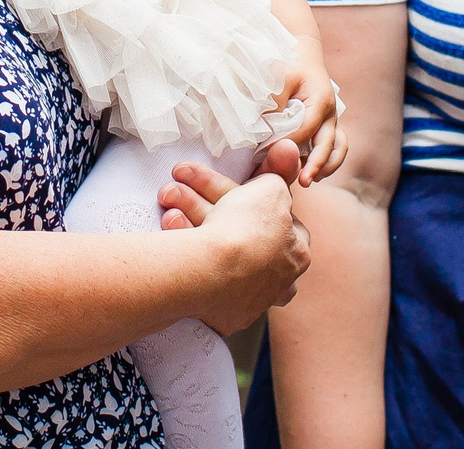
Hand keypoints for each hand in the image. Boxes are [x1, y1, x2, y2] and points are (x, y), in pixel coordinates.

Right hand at [155, 144, 309, 334]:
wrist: (213, 272)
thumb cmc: (249, 228)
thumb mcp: (270, 188)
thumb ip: (278, 171)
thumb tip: (289, 149)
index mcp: (296, 255)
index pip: (279, 221)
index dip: (251, 197)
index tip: (227, 186)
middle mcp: (275, 281)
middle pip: (239, 233)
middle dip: (206, 203)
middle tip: (179, 184)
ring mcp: (246, 300)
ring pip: (215, 249)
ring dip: (189, 217)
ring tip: (167, 197)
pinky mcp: (217, 315)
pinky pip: (199, 270)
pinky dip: (183, 243)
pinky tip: (168, 222)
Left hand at [274, 43, 346, 184]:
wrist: (303, 55)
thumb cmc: (289, 64)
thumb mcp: (279, 78)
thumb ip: (274, 103)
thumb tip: (264, 131)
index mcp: (321, 100)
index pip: (306, 129)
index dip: (288, 143)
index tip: (268, 155)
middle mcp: (330, 113)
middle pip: (328, 144)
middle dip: (316, 165)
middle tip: (302, 181)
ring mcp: (331, 121)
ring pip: (337, 149)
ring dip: (325, 166)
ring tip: (307, 180)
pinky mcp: (327, 127)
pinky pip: (334, 148)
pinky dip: (324, 162)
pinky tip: (308, 171)